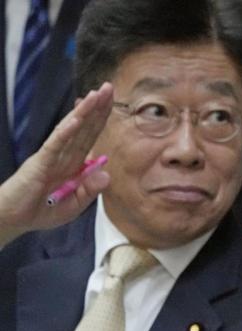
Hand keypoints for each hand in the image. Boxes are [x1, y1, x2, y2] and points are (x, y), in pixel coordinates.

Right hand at [0, 83, 113, 246]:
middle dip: (97, 108)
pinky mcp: (39, 163)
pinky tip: (76, 119)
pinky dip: (65, 132)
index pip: (89, 137)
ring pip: (70, 130)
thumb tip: (107, 173)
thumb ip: (90, 191)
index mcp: (72, 165)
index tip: (112, 102)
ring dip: (84, 112)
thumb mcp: (74, 206)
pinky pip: (54, 145)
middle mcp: (62, 156)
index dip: (100, 120)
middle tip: (109, 86)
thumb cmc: (40, 211)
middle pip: (83, 128)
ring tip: (96, 94)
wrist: (13, 219)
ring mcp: (50, 157)